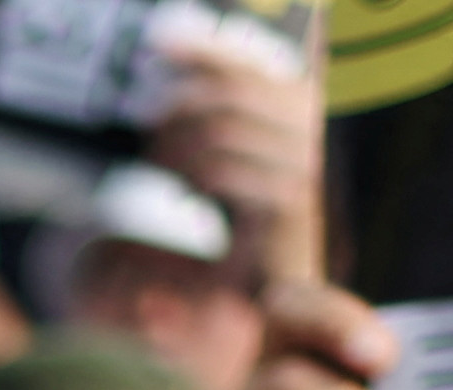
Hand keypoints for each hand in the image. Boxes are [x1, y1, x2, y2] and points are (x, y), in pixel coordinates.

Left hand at [143, 9, 320, 283]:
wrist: (280, 284)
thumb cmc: (248, 222)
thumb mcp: (232, 159)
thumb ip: (217, 114)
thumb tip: (174, 67)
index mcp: (295, 104)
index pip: (247, 61)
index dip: (203, 47)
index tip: (158, 41)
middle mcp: (306, 126)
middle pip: (228, 93)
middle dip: (179, 108)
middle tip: (146, 128)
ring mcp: (302, 162)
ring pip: (219, 133)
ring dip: (176, 152)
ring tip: (160, 173)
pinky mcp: (289, 200)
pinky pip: (224, 172)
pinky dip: (192, 183)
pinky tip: (181, 199)